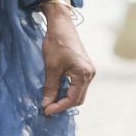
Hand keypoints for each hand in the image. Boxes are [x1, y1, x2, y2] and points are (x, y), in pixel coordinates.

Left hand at [40, 0, 94, 115]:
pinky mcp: (84, 68)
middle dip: (63, 104)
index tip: (46, 110)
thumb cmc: (56, 43)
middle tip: (47, 106)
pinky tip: (57, 89)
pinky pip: (78, 85)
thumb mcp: (51, 67)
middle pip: (78, 98)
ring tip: (51, 99)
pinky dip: (69, 90)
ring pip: (79, 92)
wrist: (61, 26)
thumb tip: (46, 104)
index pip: (73, 99)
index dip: (59, 107)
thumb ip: (51, 87)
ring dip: (66, 98)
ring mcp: (89, 71)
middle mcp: (90, 74)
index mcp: (84, 74)